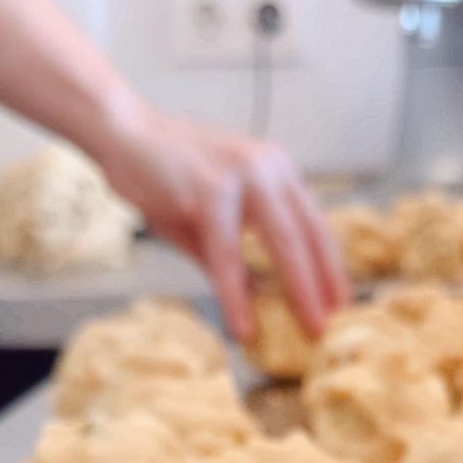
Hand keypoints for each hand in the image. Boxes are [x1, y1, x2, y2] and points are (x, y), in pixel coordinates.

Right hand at [96, 95, 350, 341]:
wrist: (120, 132)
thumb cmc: (161, 175)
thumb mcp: (209, 221)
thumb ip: (236, 257)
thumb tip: (257, 300)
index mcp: (274, 171)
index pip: (315, 225)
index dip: (331, 268)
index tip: (341, 304)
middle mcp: (268, 167)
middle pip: (310, 234)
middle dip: (327, 285)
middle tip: (337, 326)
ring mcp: (243, 174)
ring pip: (283, 242)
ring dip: (300, 291)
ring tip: (310, 330)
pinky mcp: (211, 190)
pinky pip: (230, 254)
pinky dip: (237, 294)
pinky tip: (243, 325)